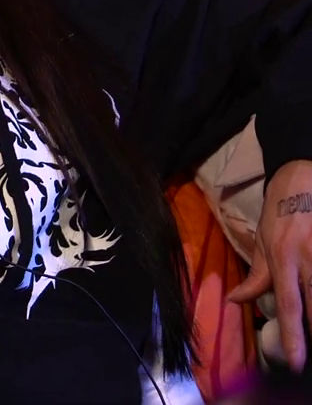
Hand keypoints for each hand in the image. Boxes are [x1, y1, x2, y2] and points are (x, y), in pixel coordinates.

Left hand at [230, 159, 311, 369]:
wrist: (303, 178)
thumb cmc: (280, 212)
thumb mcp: (264, 243)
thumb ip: (257, 276)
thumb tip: (237, 301)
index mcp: (284, 259)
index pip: (290, 305)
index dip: (293, 336)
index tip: (295, 362)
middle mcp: (308, 260)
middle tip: (307, 357)